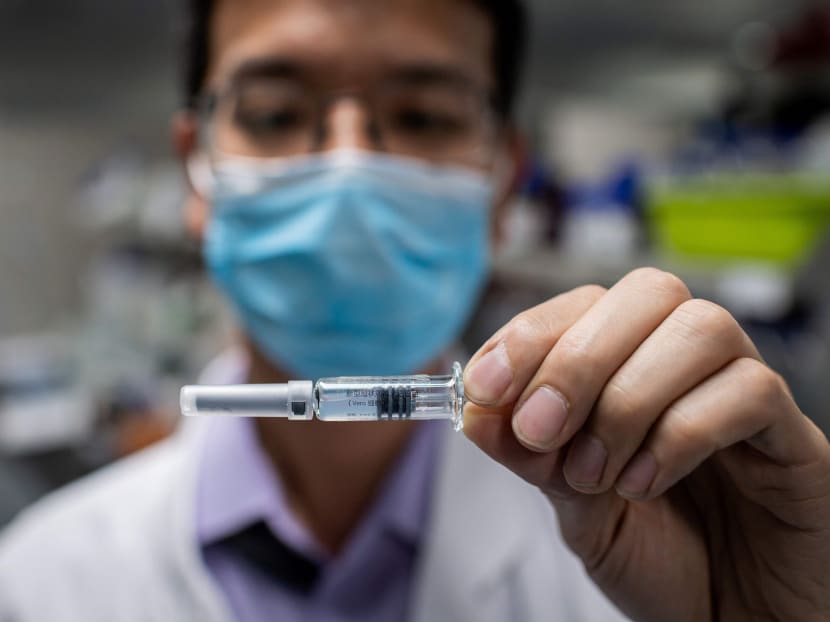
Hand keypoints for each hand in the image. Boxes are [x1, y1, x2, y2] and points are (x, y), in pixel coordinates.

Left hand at [463, 268, 829, 621]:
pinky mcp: (795, 437)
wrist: (727, 621)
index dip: (530, 335)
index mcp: (634, 365)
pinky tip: (645, 484)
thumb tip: (476, 411)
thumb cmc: (658, 558)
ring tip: (595, 473)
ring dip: (628, 399)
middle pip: (648, 292)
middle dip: (577, 359)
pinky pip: (750, 391)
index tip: (485, 388)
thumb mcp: (573, 508)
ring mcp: (746, 392)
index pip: (585, 305)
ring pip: (701, 328)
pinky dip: (681, 433)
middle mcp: (691, 363)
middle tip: (540, 430)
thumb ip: (532, 457)